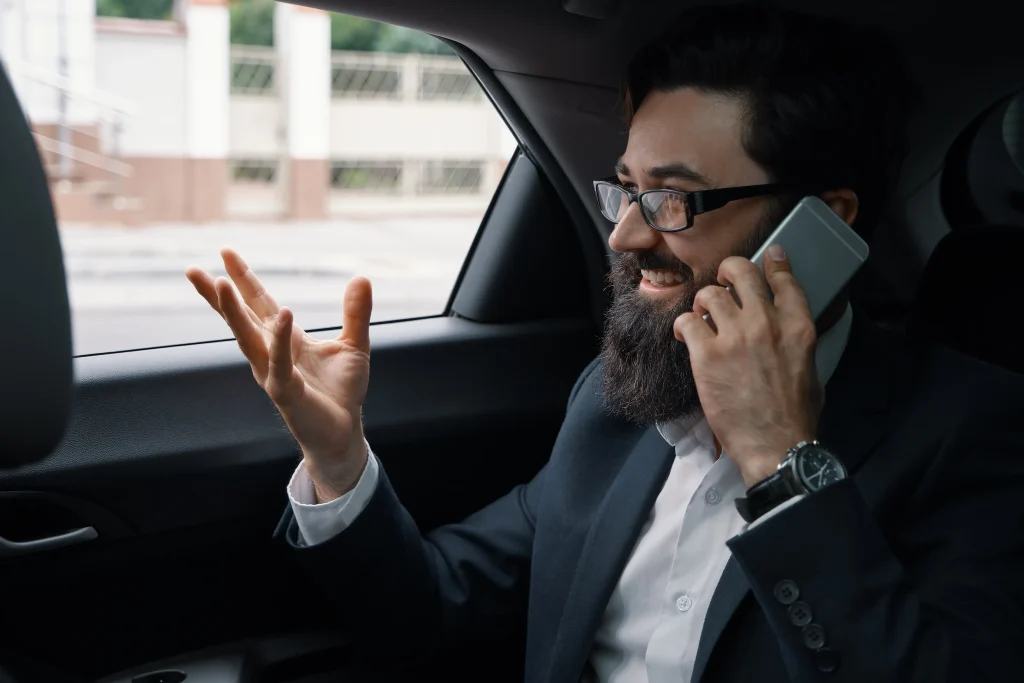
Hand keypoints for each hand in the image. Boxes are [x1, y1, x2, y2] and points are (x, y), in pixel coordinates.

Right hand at [186, 248, 371, 501]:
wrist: (343, 432)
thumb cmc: (342, 391)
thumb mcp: (354, 344)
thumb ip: (355, 313)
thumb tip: (361, 277)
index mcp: (285, 339)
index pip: (260, 304)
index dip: (244, 279)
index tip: (225, 252)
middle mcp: (271, 354)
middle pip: (240, 318)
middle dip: (217, 295)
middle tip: (193, 269)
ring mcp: (273, 373)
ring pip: (248, 338)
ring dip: (232, 311)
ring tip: (219, 283)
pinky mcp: (285, 392)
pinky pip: (279, 362)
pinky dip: (279, 340)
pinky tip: (282, 316)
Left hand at [673, 245, 822, 486]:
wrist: (775, 445)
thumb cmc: (795, 415)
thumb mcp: (810, 368)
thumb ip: (796, 340)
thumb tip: (785, 330)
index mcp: (797, 326)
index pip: (783, 279)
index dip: (773, 262)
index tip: (767, 255)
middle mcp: (766, 323)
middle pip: (741, 271)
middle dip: (728, 270)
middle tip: (722, 281)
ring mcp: (735, 336)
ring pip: (709, 294)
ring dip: (702, 303)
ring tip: (702, 318)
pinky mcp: (707, 354)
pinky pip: (687, 321)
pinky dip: (683, 327)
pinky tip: (686, 337)